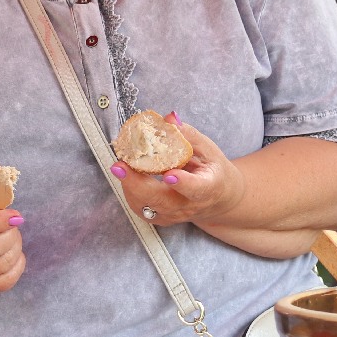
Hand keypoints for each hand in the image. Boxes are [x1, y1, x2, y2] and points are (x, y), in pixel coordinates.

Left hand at [111, 118, 243, 227]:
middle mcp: (190, 205)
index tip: (169, 174)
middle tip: (119, 166)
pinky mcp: (162, 218)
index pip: (196, 188)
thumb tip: (169, 117)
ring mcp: (175, 215)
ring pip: (147, 207)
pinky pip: (141, 209)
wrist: (217, 199)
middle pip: (162, 201)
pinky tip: (126, 176)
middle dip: (137, 184)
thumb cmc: (211, 169)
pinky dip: (130, 192)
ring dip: (129, 186)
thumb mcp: (208, 149)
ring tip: (120, 166)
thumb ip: (188, 134)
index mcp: (208, 187)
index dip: (183, 183)